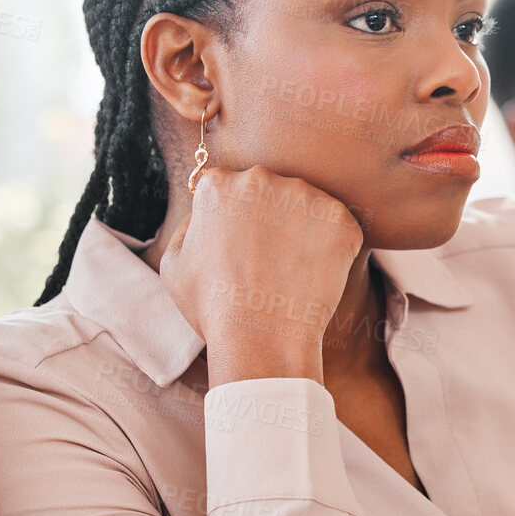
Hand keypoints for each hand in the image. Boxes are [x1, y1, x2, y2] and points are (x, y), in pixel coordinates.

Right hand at [158, 166, 364, 387]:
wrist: (261, 336)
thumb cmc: (213, 307)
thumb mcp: (174, 264)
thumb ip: (188, 227)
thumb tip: (206, 213)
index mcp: (219, 185)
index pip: (233, 189)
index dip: (239, 220)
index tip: (243, 247)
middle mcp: (262, 179)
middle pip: (272, 191)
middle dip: (273, 219)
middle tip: (270, 262)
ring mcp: (305, 197)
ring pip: (308, 207)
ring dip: (305, 231)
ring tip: (292, 272)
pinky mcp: (340, 220)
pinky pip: (340, 229)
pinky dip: (334, 249)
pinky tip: (316, 275)